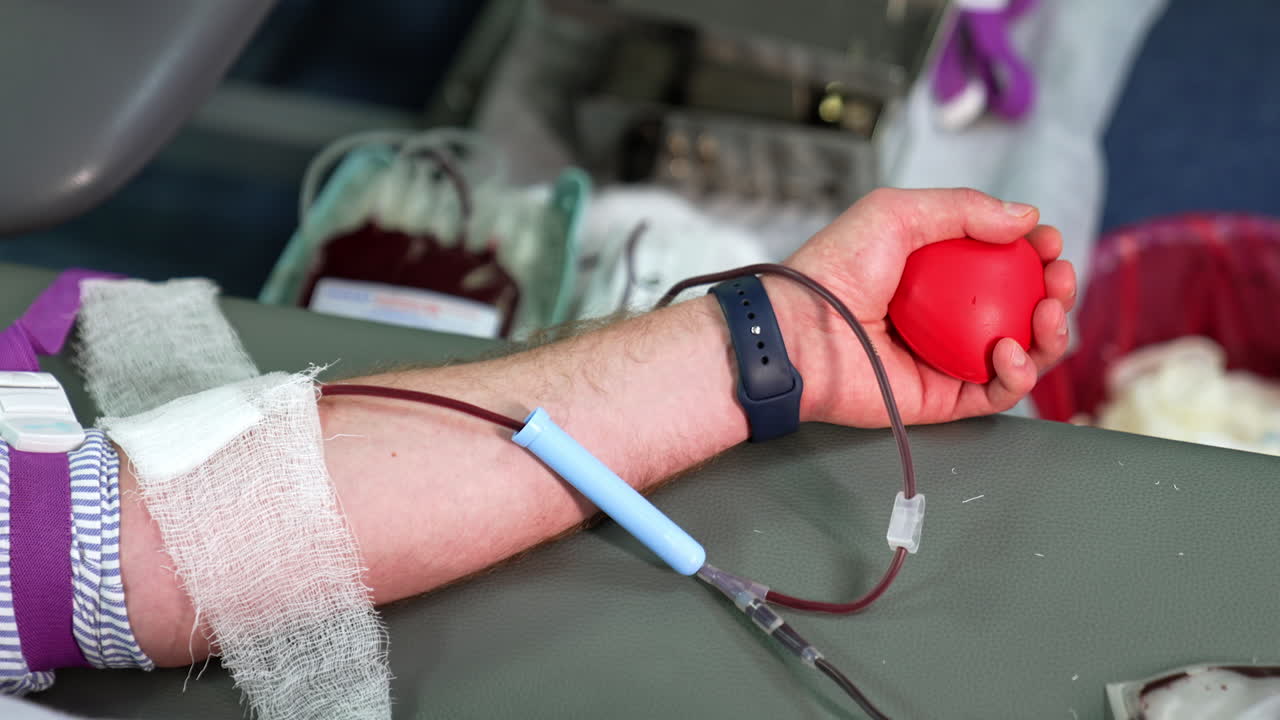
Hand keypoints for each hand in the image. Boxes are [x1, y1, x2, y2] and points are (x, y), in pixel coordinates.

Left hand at [772, 187, 1076, 427]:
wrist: (800, 332)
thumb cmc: (834, 271)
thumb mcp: (896, 214)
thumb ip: (962, 208)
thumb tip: (1025, 217)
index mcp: (935, 271)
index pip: (1001, 262)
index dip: (1033, 251)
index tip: (1048, 241)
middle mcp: (946, 316)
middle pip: (1022, 308)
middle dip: (1055, 292)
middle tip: (1058, 279)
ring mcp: (947, 358)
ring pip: (1022, 353)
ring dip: (1050, 334)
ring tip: (1046, 313)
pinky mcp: (943, 398)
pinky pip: (997, 393)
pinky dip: (1018, 375)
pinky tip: (1010, 351)